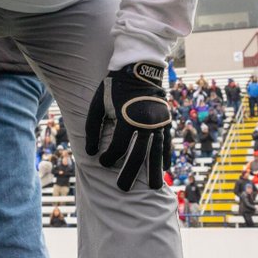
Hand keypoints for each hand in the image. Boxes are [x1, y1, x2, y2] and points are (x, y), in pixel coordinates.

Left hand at [85, 61, 171, 190]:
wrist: (139, 68)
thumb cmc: (114, 87)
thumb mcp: (98, 104)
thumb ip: (92, 128)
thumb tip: (90, 152)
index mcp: (127, 119)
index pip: (118, 147)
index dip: (109, 158)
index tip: (102, 163)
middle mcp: (145, 123)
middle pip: (139, 155)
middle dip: (130, 174)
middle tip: (123, 189)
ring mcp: (159, 122)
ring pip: (157, 152)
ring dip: (156, 171)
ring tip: (156, 188)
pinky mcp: (166, 120)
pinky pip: (167, 141)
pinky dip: (167, 155)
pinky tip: (167, 168)